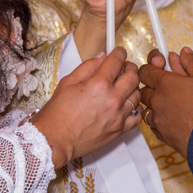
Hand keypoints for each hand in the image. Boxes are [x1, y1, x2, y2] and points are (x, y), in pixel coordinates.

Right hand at [31, 47, 142, 167]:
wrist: (55, 140)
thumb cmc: (57, 113)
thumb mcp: (68, 82)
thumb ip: (88, 67)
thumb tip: (102, 57)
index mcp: (98, 84)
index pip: (117, 61)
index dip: (119, 52)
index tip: (119, 52)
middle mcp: (112, 99)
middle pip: (133, 76)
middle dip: (130, 67)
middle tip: (124, 67)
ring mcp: (118, 115)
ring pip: (138, 94)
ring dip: (133, 87)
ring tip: (124, 86)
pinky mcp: (119, 130)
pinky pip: (137, 116)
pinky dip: (135, 108)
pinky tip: (127, 105)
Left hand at [139, 47, 192, 156]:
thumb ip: (192, 64)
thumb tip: (183, 52)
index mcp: (166, 83)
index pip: (145, 71)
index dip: (152, 68)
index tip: (161, 68)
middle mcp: (157, 101)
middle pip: (144, 90)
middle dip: (153, 87)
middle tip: (170, 87)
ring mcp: (158, 119)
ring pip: (148, 109)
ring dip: (156, 105)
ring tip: (174, 106)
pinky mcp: (162, 135)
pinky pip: (154, 125)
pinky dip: (160, 120)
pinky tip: (175, 120)